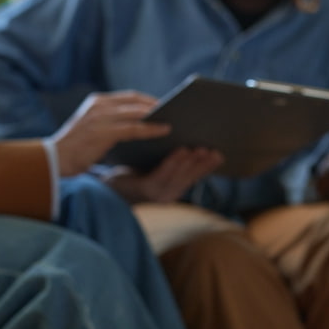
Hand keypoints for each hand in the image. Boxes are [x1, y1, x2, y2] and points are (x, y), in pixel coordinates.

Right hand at [50, 91, 170, 176]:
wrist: (53, 160)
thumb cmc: (75, 149)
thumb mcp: (92, 129)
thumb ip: (110, 122)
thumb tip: (137, 123)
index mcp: (96, 102)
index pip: (129, 96)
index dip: (149, 100)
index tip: (167, 106)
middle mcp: (98, 105)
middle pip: (136, 101)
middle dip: (158, 106)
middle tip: (178, 112)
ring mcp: (100, 117)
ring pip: (137, 112)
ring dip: (159, 115)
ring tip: (177, 120)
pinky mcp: (103, 132)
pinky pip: (134, 128)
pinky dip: (151, 128)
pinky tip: (165, 130)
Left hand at [103, 147, 223, 203]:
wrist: (108, 184)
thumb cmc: (134, 168)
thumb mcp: (157, 163)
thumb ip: (172, 156)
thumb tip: (189, 135)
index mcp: (175, 186)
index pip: (196, 175)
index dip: (208, 166)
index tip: (220, 152)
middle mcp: (170, 193)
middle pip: (190, 177)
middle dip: (202, 162)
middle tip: (212, 147)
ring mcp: (158, 194)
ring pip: (178, 177)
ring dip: (191, 162)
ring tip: (200, 148)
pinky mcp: (144, 190)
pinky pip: (161, 176)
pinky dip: (173, 164)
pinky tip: (180, 151)